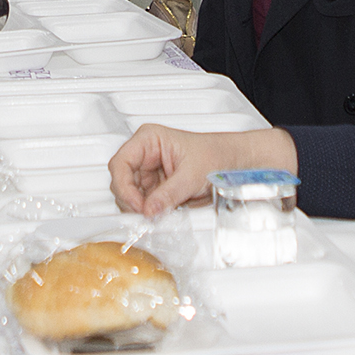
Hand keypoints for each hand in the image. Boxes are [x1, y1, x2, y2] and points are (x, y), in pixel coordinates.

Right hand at [107, 123, 295, 215]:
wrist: (235, 163)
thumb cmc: (217, 155)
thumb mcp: (192, 175)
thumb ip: (169, 194)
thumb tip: (149, 210)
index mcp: (148, 140)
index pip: (120, 164)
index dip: (124, 187)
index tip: (137, 205)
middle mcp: (145, 155)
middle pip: (122, 182)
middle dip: (132, 200)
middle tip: (147, 214)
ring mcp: (149, 172)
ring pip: (131, 195)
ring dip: (142, 208)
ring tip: (159, 213)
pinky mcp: (157, 188)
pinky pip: (145, 203)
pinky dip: (150, 211)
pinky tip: (162, 213)